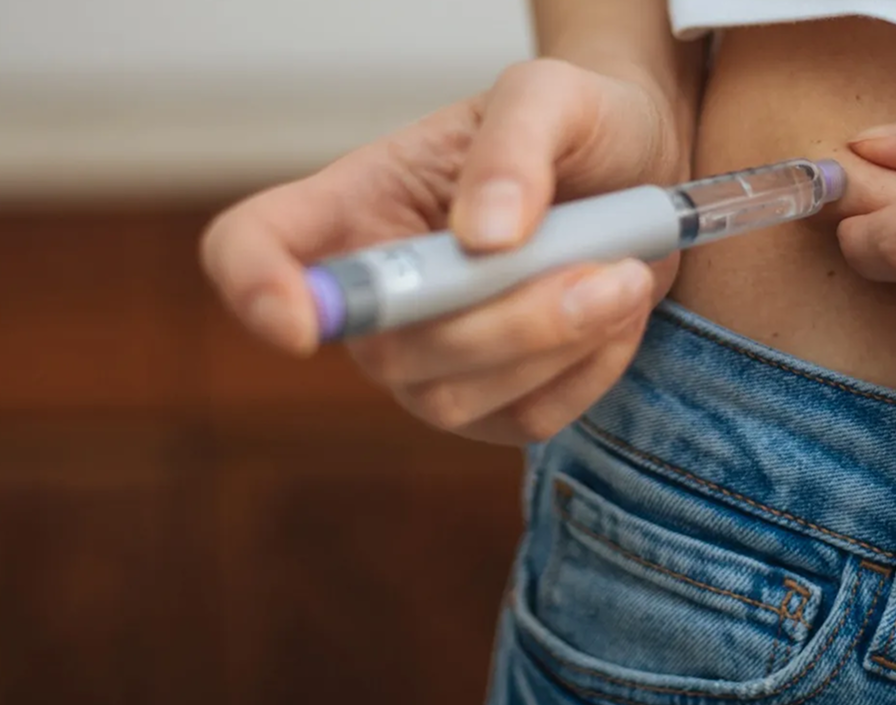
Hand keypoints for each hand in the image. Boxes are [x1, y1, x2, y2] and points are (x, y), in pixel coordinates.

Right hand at [202, 59, 685, 443]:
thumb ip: (515, 146)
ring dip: (559, 343)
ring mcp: (427, 360)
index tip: (301, 321)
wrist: (646, 170)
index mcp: (358, 202)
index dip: (254, 287)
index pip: (249, 248)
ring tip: (627, 274)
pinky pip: (525, 418)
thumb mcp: (554, 95)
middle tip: (610, 267)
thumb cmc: (580, 122)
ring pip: (453, 396)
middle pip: (382, 347)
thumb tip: (484, 236)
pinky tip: (618, 307)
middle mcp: (377, 295)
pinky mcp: (492, 405)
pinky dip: (590, 369)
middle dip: (505, 319)